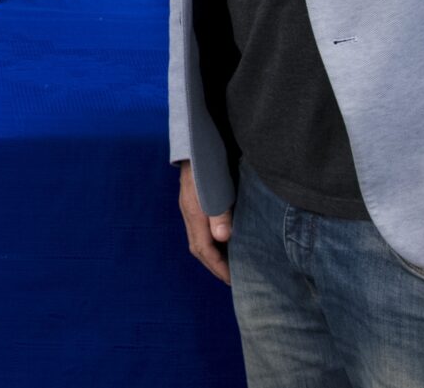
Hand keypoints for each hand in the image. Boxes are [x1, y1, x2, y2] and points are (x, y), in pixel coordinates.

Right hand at [177, 162, 231, 284]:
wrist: (195, 143)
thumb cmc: (207, 165)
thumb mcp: (215, 188)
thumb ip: (219, 213)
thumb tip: (223, 238)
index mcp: (194, 214)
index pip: (204, 250)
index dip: (219, 267)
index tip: (233, 281)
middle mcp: (190, 214)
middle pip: (199, 249)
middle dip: (215, 266)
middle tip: (233, 279)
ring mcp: (190, 208)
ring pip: (200, 240)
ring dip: (214, 255)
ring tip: (231, 265)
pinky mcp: (195, 203)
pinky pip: (202, 230)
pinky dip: (213, 242)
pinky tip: (226, 242)